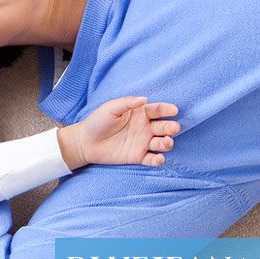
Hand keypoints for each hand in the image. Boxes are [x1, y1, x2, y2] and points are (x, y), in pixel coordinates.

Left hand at [58, 97, 179, 169]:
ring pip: (161, 143)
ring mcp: (142, 142)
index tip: (174, 110)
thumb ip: (126, 103)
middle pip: (163, 127)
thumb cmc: (97, 122)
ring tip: (165, 142)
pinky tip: (159, 159)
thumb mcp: (110, 109)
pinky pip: (152, 159)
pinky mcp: (138, 157)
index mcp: (139, 113)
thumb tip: (144, 99)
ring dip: (167, 143)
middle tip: (173, 128)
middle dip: (171, 127)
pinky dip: (158, 160)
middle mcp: (144, 127)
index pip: (157, 110)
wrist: (85, 142)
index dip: (166, 109)